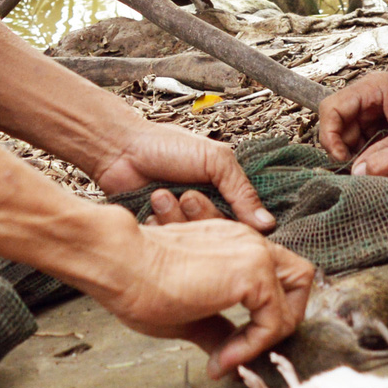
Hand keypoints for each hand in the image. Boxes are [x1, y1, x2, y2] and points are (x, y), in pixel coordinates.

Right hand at [87, 213, 314, 377]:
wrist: (119, 262)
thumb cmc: (138, 282)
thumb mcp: (189, 313)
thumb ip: (218, 328)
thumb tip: (231, 355)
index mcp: (235, 246)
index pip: (276, 279)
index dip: (262, 318)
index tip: (225, 351)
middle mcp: (251, 243)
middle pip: (300, 280)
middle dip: (282, 320)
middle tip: (247, 349)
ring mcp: (256, 254)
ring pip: (294, 301)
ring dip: (269, 337)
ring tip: (231, 358)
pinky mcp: (254, 273)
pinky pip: (276, 321)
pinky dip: (253, 347)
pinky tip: (222, 358)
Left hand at [89, 121, 275, 231]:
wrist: (120, 148)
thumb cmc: (166, 145)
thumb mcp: (215, 160)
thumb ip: (242, 190)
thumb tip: (267, 224)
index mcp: (224, 192)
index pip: (244, 222)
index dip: (237, 223)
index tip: (227, 213)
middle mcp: (205, 210)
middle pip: (218, 235)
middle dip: (202, 216)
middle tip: (188, 196)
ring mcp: (181, 222)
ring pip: (192, 241)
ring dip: (177, 218)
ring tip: (162, 194)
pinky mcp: (159, 231)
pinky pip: (168, 243)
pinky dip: (160, 226)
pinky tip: (151, 208)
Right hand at [318, 71, 387, 161]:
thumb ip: (386, 150)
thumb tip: (359, 170)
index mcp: (372, 88)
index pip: (332, 108)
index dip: (330, 134)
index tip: (341, 157)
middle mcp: (367, 96)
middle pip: (336, 122)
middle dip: (340, 146)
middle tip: (355, 168)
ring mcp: (371, 108)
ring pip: (346, 133)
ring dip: (353, 152)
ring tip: (369, 169)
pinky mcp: (378, 121)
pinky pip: (361, 138)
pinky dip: (365, 153)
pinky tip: (377, 164)